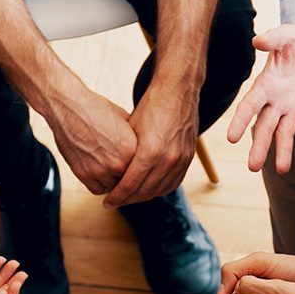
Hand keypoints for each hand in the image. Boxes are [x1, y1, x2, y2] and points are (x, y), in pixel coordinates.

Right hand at [48, 86, 137, 195]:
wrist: (69, 107)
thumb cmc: (96, 109)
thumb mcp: (124, 120)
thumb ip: (135, 139)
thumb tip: (145, 149)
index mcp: (132, 149)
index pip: (143, 169)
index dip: (140, 168)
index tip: (138, 167)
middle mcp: (117, 163)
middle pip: (129, 181)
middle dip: (127, 175)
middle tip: (124, 171)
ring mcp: (99, 170)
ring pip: (113, 188)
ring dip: (113, 181)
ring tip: (111, 170)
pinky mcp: (83, 174)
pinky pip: (97, 189)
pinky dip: (100, 184)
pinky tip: (100, 174)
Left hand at [102, 82, 198, 207]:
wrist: (178, 91)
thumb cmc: (149, 106)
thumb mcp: (130, 130)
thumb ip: (124, 154)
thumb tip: (111, 173)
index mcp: (150, 152)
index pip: (130, 185)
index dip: (116, 197)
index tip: (106, 202)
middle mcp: (168, 159)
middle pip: (144, 191)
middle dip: (127, 199)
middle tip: (115, 201)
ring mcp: (180, 160)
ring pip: (159, 190)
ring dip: (143, 197)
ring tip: (130, 197)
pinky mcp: (188, 158)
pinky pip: (173, 183)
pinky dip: (159, 189)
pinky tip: (148, 189)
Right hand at [227, 25, 294, 172]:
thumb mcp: (289, 35)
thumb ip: (274, 39)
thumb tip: (257, 40)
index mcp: (266, 86)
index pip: (249, 106)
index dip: (240, 122)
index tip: (232, 138)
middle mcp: (276, 102)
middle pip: (265, 128)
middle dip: (259, 146)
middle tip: (253, 167)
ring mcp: (292, 109)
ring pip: (284, 134)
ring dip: (283, 152)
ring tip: (283, 170)